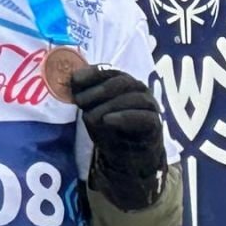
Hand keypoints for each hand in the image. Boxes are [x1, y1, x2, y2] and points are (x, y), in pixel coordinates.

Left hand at [70, 65, 165, 207]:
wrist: (127, 155)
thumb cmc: (108, 127)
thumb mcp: (90, 109)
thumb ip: (83, 95)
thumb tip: (70, 80)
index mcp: (122, 81)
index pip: (109, 71)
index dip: (92, 73)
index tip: (75, 80)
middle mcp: (138, 89)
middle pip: (122, 82)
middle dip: (98, 90)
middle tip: (80, 102)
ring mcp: (149, 105)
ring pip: (133, 98)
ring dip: (108, 105)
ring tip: (90, 117)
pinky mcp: (154, 123)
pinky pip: (143, 117)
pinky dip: (124, 117)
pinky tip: (107, 120)